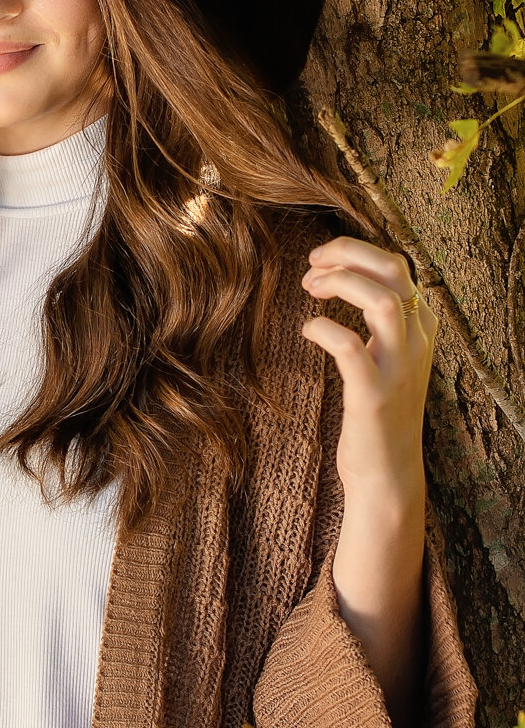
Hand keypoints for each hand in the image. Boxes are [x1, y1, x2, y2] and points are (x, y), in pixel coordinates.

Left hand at [300, 235, 436, 501]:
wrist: (388, 474)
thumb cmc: (379, 413)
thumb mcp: (388, 358)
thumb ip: (380, 323)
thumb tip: (346, 280)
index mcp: (420, 327)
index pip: (396, 266)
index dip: (355, 253)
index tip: (320, 261)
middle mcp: (416, 342)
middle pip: (393, 270)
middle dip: (348, 254)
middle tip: (311, 264)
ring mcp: (398, 369)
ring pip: (383, 300)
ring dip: (340, 283)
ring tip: (309, 289)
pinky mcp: (373, 396)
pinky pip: (350, 347)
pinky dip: (325, 328)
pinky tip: (307, 329)